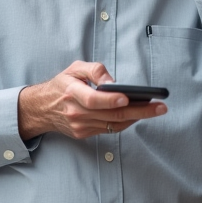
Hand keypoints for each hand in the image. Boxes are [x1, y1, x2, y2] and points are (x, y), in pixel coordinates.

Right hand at [17, 61, 167, 139]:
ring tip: (155, 110)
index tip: (128, 97)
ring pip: (113, 125)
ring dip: (137, 118)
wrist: (41, 108)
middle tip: (160, 107)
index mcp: (71, 93)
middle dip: (139, 111)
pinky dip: (125, 123)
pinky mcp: (84, 134)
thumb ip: (94, 70)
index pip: (94, 99)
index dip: (111, 100)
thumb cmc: (61, 85)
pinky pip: (109, 130)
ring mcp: (80, 126)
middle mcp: (76, 112)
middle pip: (111, 115)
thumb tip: (113, 82)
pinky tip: (137, 115)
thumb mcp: (74, 68)